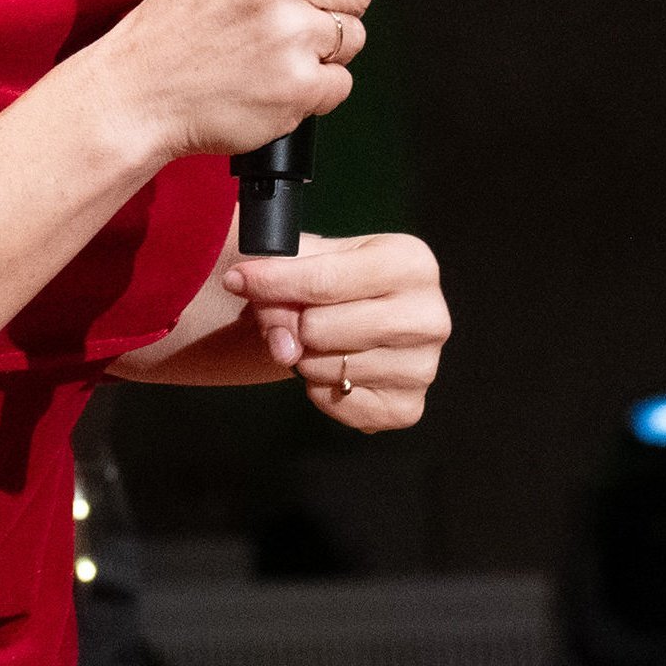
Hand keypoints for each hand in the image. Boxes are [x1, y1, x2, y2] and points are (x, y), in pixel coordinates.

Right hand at [79, 0, 369, 160]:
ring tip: (271, 53)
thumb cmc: (179, 26)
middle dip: (335, 6)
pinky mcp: (298, 85)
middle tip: (288, 21)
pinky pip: (341, 82)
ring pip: (355, 36)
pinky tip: (272, 81)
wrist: (140, 91)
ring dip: (323, 50)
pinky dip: (313, 89)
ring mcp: (289, 34)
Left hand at [222, 232, 445, 432]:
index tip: (236, 279)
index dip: (272, 281)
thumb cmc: (330, 279)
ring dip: (304, 358)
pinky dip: (320, 390)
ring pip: (326, 368)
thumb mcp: (307, 258)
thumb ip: (282, 284)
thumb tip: (283, 345)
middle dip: (292, 323)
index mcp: (412, 263)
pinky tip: (333, 367)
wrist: (353, 315)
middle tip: (291, 316)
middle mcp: (429, 316)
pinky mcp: (406, 408)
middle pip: (321, 328)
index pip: (325, 279)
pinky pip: (337, 405)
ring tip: (317, 341)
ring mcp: (423, 367)